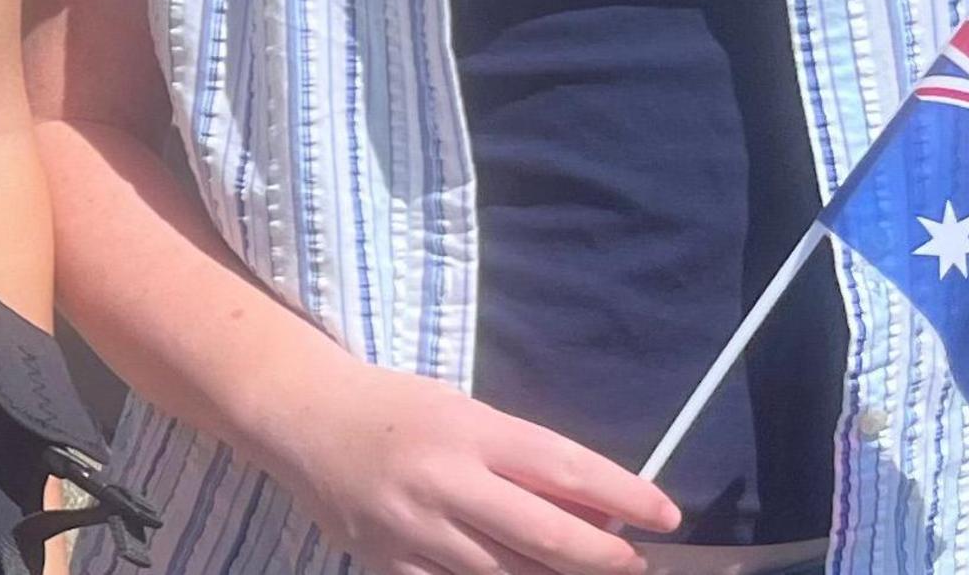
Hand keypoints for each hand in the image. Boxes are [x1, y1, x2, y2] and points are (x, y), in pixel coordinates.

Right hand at [250, 359, 679, 574]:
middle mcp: (442, 480)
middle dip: (603, 558)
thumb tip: (596, 510)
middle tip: (632, 564)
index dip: (623, 495)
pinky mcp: (387, 564)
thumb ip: (522, 461)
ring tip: (579, 571)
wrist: (302, 418)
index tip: (666, 516)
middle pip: (546, 536)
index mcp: (467, 429)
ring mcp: (412, 529)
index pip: (564, 466)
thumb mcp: (465, 415)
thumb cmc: (397, 409)